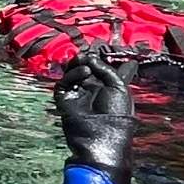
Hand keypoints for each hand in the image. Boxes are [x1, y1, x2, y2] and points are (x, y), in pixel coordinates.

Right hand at [53, 54, 137, 180]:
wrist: (102, 134)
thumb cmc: (117, 113)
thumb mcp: (118, 86)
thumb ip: (104, 69)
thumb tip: (90, 58)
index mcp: (107, 88)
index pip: (100, 70)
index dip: (99, 60)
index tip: (100, 49)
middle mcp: (91, 90)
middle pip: (84, 69)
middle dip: (86, 60)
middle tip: (88, 54)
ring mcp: (77, 94)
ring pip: (72, 74)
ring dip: (77, 64)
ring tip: (84, 59)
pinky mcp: (65, 99)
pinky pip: (64, 83)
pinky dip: (73, 74)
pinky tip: (84, 71)